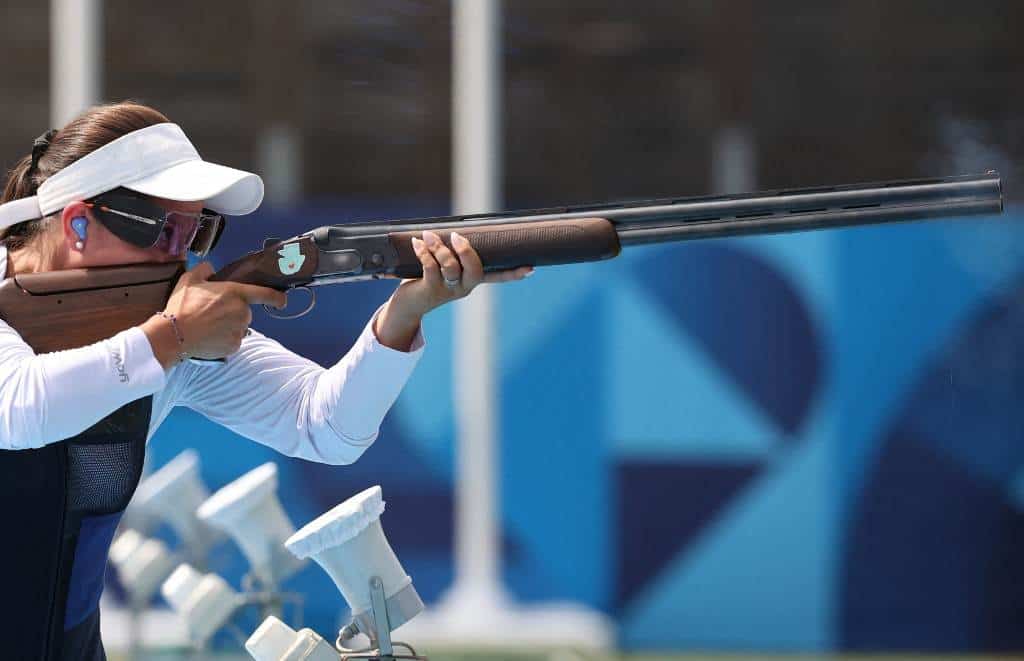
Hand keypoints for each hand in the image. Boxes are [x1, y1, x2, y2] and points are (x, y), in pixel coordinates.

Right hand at [142, 261, 287, 364]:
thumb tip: (211, 269)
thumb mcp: (190, 280)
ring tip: (208, 325)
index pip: (266, 294)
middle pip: (245, 311)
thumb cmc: (182, 307)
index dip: (277, 297)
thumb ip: (204, 269)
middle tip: (212, 313)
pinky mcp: (234, 346)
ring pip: (239, 327)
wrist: (174, 335)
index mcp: (236, 294)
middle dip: (233, 312)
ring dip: (228, 325)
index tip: (282, 300)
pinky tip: (209, 336)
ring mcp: (240, 331)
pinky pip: (233, 340)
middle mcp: (243, 313)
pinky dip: (224, 339)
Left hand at [373, 230, 533, 350]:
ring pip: (450, 266)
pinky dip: (423, 252)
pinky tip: (416, 242)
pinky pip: (430, 268)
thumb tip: (454, 229)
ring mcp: (448, 290)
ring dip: (438, 247)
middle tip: (455, 236)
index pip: (497, 277)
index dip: (513, 273)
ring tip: (428, 235)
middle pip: (475, 270)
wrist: (407, 307)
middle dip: (467, 251)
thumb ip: (451, 253)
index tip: (530, 269)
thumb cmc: (426, 280)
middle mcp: (463, 287)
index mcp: (471, 281)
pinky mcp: (430, 289)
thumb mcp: (443, 267)